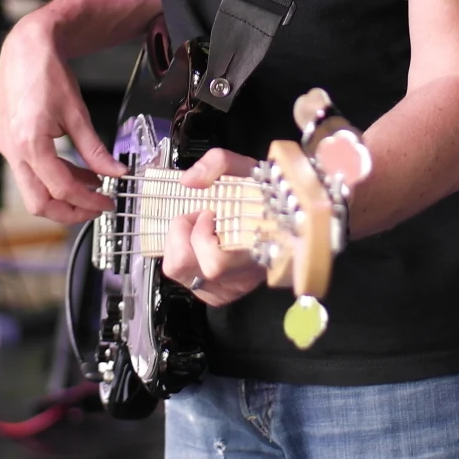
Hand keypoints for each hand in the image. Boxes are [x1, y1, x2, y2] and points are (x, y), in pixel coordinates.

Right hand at [0, 11, 120, 223]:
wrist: (25, 48)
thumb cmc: (46, 72)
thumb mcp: (77, 114)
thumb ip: (96, 149)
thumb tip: (116, 172)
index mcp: (30, 142)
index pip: (61, 188)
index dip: (88, 201)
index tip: (108, 202)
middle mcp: (13, 149)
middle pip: (38, 202)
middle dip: (69, 212)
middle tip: (97, 208)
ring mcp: (8, 148)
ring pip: (33, 191)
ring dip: (63, 196)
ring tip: (93, 189)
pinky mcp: (10, 143)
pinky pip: (31, 173)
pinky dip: (54, 178)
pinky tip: (78, 173)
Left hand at [160, 147, 267, 307]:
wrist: (279, 217)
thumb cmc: (260, 195)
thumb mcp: (244, 167)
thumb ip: (217, 163)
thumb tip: (188, 181)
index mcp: (257, 250)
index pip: (216, 262)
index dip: (202, 236)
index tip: (209, 212)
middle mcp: (243, 277)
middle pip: (192, 269)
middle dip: (185, 236)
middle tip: (198, 218)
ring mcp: (229, 290)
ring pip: (182, 276)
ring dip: (179, 245)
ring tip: (195, 230)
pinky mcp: (217, 296)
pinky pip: (186, 282)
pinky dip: (183, 258)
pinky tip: (197, 246)